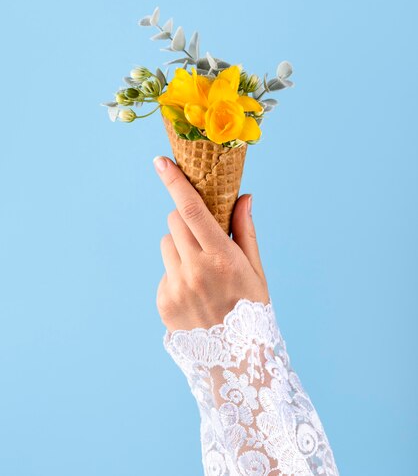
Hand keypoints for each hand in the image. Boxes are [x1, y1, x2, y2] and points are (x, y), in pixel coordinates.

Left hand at [154, 155, 269, 332]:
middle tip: (204, 238)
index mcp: (222, 258)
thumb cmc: (251, 312)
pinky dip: (176, 273)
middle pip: (176, 221)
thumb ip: (245, 230)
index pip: (193, 210)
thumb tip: (244, 196)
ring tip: (201, 273)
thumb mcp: (256, 271)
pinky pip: (164, 271)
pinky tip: (193, 294)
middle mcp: (195, 271)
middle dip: (187, 219)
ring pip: (167, 244)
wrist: (235, 364)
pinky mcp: (163, 302)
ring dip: (180, 247)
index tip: (160, 162)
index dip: (175, 183)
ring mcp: (176, 288)